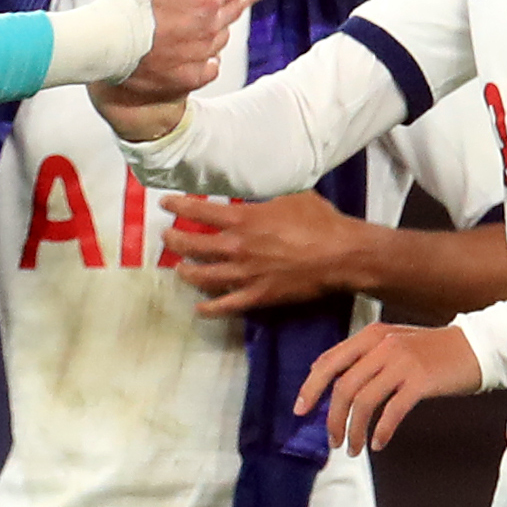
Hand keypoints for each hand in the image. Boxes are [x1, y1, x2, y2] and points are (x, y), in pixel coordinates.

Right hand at [88, 0, 260, 137]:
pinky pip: (208, 69)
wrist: (106, 41)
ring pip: (221, 39)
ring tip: (226, 22)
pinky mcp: (186, 77)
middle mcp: (208, 27)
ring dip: (225, 27)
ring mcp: (198, 55)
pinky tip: (211, 59)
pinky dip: (211, 62)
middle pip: (234, 10)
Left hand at [163, 191, 358, 315]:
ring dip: (186, 271)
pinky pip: (225, 306)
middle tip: (167, 237)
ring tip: (179, 268)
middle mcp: (236, 247)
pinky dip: (208, 308)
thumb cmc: (319, 221)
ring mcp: (244, 274)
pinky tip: (199, 308)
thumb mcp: (289, 197)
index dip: (179, 206)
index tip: (165, 205)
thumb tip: (253, 198)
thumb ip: (263, 200)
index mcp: (243, 219)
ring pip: (202, 276)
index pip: (199, 211)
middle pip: (193, 244)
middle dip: (175, 240)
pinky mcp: (257, 296)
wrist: (340, 254)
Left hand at [295, 323, 480, 456]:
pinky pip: (391, 411)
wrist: (478, 347)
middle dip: (332, 417)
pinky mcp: (421, 380)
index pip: (328, 362)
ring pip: (363, 401)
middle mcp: (382, 345)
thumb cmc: (433, 351)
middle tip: (332, 441)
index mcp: (371, 335)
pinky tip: (378, 443)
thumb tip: (329, 381)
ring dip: (354, 430)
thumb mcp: (394, 343)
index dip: (311, 388)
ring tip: (354, 448)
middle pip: (343, 386)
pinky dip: (380, 431)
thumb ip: (365, 357)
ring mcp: (402, 362)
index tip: (300, 411)